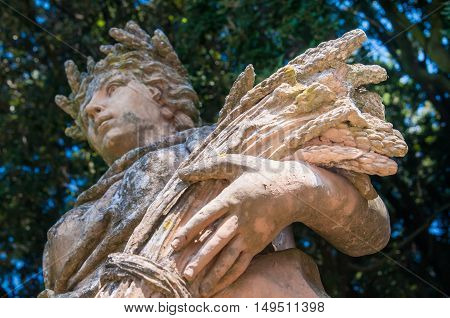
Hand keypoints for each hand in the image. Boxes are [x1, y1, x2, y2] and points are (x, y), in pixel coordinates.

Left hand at [172, 155, 307, 295]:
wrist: (295, 189)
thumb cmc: (263, 173)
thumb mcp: (236, 163)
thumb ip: (209, 167)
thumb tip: (182, 172)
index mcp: (231, 198)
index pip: (205, 217)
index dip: (188, 231)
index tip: (174, 245)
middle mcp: (240, 218)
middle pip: (216, 241)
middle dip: (200, 259)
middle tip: (185, 274)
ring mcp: (250, 233)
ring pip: (229, 256)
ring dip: (214, 273)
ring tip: (200, 288)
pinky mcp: (258, 243)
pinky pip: (243, 262)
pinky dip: (231, 275)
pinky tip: (219, 285)